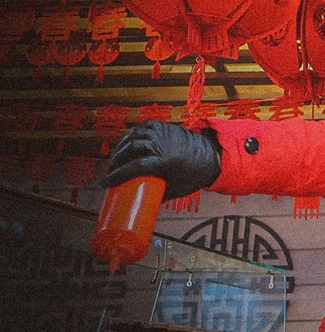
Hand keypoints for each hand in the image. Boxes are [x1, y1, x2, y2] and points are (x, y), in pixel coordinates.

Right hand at [103, 121, 221, 199]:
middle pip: (131, 150)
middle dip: (116, 161)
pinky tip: (125, 143)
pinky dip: (131, 134)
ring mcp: (162, 133)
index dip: (117, 175)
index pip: (135, 167)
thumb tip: (140, 204)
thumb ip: (158, 195)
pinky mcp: (163, 127)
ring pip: (134, 137)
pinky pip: (142, 128)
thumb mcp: (176, 189)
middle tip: (110, 171)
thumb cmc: (194, 175)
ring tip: (115, 159)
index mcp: (165, 162)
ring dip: (121, 148)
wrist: (211, 155)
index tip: (106, 183)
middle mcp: (162, 145)